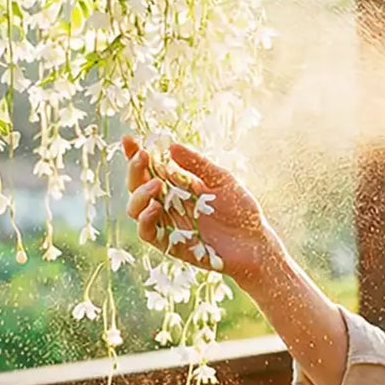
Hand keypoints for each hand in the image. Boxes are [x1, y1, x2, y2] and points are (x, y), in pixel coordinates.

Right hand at [123, 136, 283, 287]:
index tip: (129, 139)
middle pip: (137, 186)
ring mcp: (167, 224)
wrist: (256, 242)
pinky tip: (154, 208)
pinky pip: (147, 233)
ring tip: (155, 185)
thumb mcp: (221, 180)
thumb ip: (197, 165)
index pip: (150, 168)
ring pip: (135, 209)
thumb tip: (171, 146)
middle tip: (143, 156)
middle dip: (135, 170)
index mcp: (177, 186)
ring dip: (139, 195)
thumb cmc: (241, 210)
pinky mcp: (171, 245)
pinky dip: (145, 220)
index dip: (135, 155)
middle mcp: (167, 204)